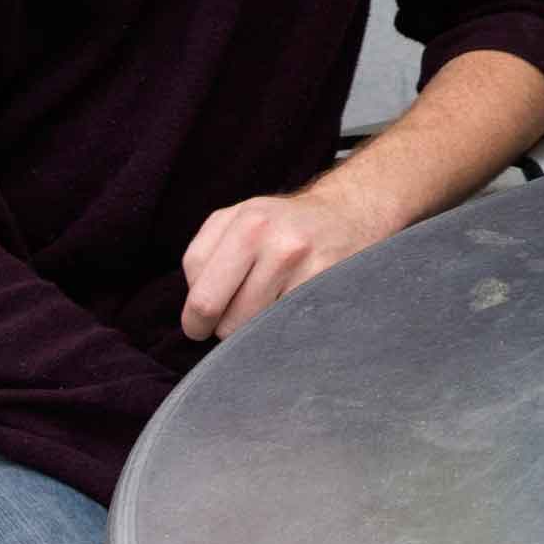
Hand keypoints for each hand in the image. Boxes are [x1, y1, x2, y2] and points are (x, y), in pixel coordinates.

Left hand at [179, 180, 390, 340]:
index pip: (198, 292)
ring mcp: (302, 263)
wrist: (349, 213)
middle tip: (233, 321)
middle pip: (223, 317)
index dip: (195, 317)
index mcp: (245, 221)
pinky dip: (280, 329)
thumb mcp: (238, 219)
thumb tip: (194, 313)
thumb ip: (204, 256)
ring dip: (253, 330)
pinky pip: (284, 329)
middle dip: (222, 328)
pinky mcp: (324, 284)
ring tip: (266, 308)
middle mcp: (273, 239)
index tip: (205, 320)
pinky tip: (287, 310)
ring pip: (253, 329)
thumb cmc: (283, 224)